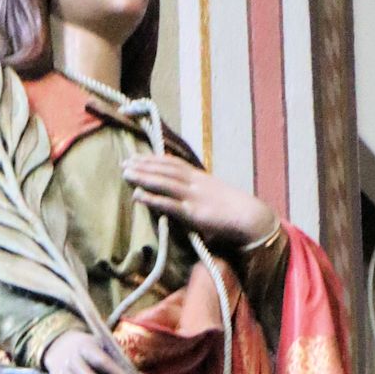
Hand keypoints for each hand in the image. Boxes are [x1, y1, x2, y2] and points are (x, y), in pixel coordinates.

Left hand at [122, 154, 275, 246]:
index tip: (138, 156)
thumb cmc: (234, 210)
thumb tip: (186, 197)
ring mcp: (193, 197)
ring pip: (164, 183)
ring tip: (126, 173)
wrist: (250, 217)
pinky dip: (152, 199)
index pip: (173, 164)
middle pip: (165, 169)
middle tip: (124, 162)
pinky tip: (137, 195)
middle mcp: (195, 183)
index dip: (154, 159)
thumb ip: (200, 193)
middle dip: (144, 165)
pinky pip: (168, 205)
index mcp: (200, 178)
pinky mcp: (193, 213)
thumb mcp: (215, 195)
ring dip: (143, 177)